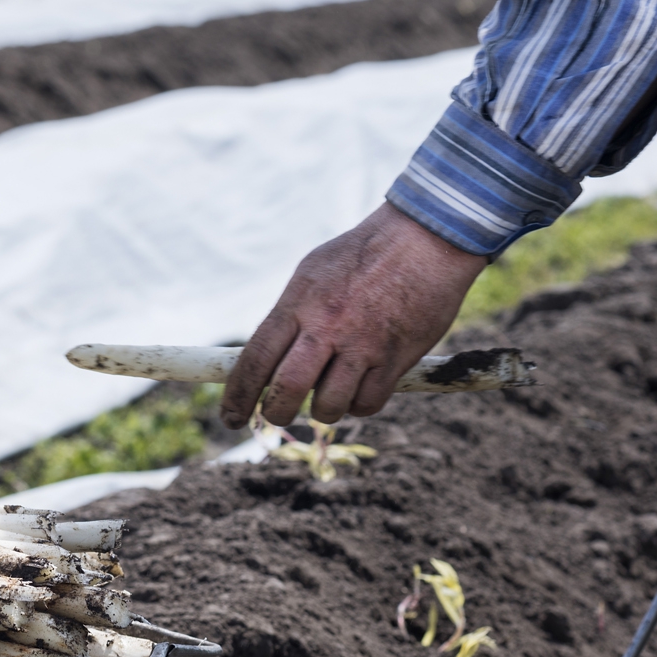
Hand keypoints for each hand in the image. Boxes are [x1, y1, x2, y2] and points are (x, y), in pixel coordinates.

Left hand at [219, 202, 487, 428]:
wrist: (425, 238)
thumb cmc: (362, 254)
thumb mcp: (311, 274)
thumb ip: (288, 315)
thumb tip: (265, 356)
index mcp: (298, 305)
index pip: (256, 360)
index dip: (238, 396)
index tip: (231, 418)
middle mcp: (327, 328)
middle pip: (287, 391)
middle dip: (275, 413)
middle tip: (276, 415)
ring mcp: (362, 345)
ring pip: (329, 405)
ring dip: (323, 410)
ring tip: (328, 395)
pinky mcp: (396, 358)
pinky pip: (368, 403)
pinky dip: (359, 404)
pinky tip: (360, 387)